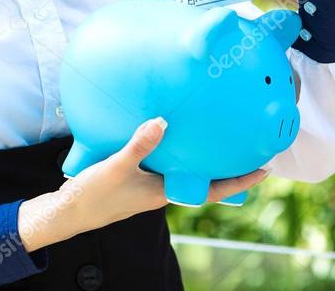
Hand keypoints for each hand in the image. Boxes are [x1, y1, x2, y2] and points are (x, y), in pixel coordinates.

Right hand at [62, 119, 270, 234]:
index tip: (265, 169)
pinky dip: (170, 151)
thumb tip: (162, 122)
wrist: (69, 211)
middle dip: (225, 168)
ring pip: (183, 171)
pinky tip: (163, 134)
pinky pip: (162, 164)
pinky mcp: (135, 178)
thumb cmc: (96, 195)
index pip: (212, 189)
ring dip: (199, 158)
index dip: (240, 181)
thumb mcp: (118, 166)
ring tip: (212, 137)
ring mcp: (149, 185)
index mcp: (166, 192)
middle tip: (246, 150)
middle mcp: (163, 190)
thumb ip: (139, 144)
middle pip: (203, 180)